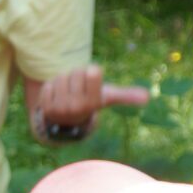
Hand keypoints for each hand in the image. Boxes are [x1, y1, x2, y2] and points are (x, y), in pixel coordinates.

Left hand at [34, 64, 150, 134]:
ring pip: (61, 77)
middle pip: (76, 72)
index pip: (92, 72)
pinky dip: (51, 87)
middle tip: (78, 88)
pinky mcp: (46, 107)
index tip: (92, 77)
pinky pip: (48, 84)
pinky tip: (56, 96)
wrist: (66, 120)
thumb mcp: (107, 98)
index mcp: (94, 102)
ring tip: (68, 92)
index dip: (91, 71)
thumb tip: (147, 97)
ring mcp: (60, 108)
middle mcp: (78, 107)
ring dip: (63, 81)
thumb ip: (126, 96)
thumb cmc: (89, 102)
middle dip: (77, 76)